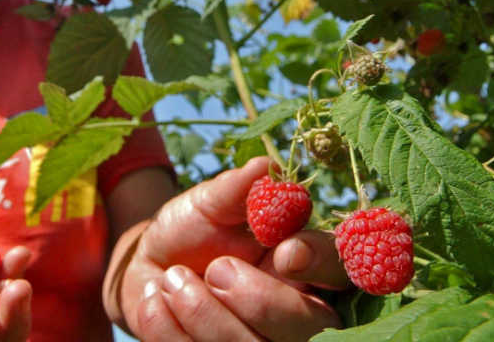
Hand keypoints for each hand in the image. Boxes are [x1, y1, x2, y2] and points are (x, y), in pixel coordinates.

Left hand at [122, 157, 348, 340]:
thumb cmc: (193, 231)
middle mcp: (298, 311)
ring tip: (173, 280)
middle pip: (312, 328)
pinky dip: (171, 328)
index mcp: (307, 263)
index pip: (343, 268)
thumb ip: (237, 189)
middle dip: (261, 301)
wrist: (150, 269)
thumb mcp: (209, 203)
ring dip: (206, 315)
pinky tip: (159, 301)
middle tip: (217, 269)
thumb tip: (266, 167)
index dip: (323, 262)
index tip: (288, 251)